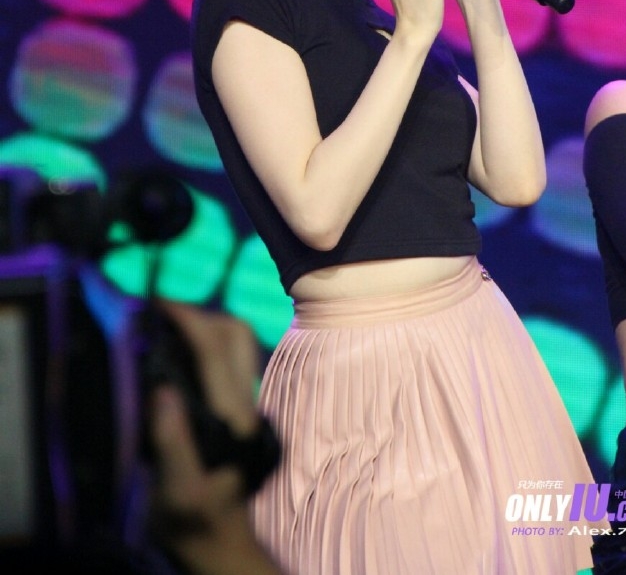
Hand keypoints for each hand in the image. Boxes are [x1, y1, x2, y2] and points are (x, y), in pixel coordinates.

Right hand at [146, 304, 282, 574]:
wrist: (221, 542)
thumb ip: (171, 443)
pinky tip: (176, 351)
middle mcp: (245, 402)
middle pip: (236, 333)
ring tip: (165, 326)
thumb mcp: (176, 493)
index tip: (157, 305)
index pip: (216, 348)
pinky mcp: (236, 407)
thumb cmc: (195, 522)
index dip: (188, 318)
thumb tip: (162, 391)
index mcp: (233, 418)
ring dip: (204, 324)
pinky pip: (226, 358)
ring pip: (236, 342)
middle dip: (200, 313)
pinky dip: (203, 342)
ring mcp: (244, 402)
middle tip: (159, 313)